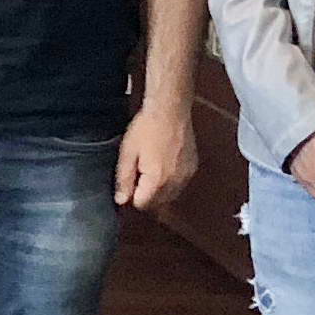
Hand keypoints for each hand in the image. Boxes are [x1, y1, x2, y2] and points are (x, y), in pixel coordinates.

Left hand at [115, 98, 197, 212]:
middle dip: (146, 195)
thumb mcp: (127, 153)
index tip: (129, 181)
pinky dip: (171, 182)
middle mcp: (175, 182)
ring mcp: (186, 175)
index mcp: (157, 180)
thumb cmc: (146, 128)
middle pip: (158, 203)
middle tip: (138, 173)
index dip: (133, 195)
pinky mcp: (193, 168)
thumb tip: (122, 201)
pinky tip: (163, 164)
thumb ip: (124, 180)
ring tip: (151, 167)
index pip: (143, 204)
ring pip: (170, 196)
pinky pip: (180, 184)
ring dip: (159, 190)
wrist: (170, 109)